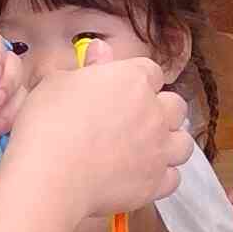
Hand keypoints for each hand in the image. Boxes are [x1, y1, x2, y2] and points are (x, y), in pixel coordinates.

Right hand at [4, 44, 193, 222]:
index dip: (138, 81)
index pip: (151, 72)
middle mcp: (155, 112)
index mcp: (134, 79)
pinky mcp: (155, 182)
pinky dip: (162, 177)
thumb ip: (87, 66)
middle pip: (175, 106)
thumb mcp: (58, 81)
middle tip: (136, 120)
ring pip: (183, 143)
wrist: (51, 176)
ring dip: (169, 144)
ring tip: (147, 150)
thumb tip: (100, 49)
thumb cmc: (49, 124)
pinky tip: (142, 176)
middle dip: (161, 110)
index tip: (122, 91)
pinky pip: (173, 177)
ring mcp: (159, 149)